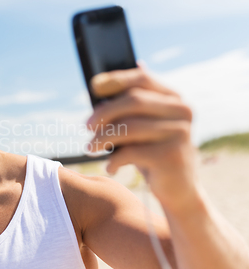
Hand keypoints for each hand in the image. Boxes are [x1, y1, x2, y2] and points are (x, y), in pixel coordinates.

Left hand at [86, 63, 197, 211]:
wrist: (179, 190)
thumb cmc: (152, 152)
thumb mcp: (140, 128)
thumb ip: (126, 107)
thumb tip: (98, 86)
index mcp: (174, 98)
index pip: (142, 78)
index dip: (115, 79)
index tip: (93, 87)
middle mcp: (182, 111)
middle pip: (133, 100)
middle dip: (104, 113)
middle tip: (86, 126)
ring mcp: (180, 133)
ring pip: (130, 127)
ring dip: (102, 138)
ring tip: (90, 149)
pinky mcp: (172, 156)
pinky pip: (131, 152)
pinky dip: (114, 160)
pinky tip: (110, 167)